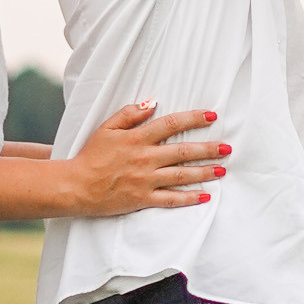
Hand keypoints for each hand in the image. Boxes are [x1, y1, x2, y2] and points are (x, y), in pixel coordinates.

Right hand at [67, 101, 227, 215]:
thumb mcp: (106, 128)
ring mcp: (145, 180)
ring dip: (204, 172)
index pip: (171, 124)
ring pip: (181, 175)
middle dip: (208, 149)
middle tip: (227, 148)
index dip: (194, 118)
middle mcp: (145, 158)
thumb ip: (129, 114)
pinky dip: (189, 198)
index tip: (212, 116)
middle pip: (183, 151)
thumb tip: (153, 103)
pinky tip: (206, 195)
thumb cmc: (90, 155)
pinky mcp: (143, 199)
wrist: (76, 186)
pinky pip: (171, 199)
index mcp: (137, 139)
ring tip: (222, 169)